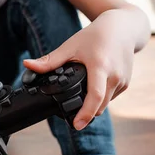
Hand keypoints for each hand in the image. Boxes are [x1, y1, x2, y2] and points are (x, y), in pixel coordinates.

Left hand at [24, 10, 135, 129]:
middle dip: (86, 113)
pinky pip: (111, 98)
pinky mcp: (127, 84)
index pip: (95, 96)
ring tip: (83, 94)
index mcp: (100, 66)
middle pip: (99, 106)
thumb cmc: (95, 36)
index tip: (77, 125)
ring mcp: (123, 81)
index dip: (86, 114)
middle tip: (71, 115)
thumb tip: (27, 65)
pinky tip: (94, 86)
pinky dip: (101, 97)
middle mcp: (115, 76)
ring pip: (105, 104)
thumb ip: (50, 61)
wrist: (123, 28)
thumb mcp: (71, 46)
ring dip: (94, 105)